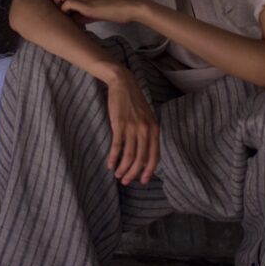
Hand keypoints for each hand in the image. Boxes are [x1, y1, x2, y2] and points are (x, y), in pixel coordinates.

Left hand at [48, 0, 141, 24]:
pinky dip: (66, 11)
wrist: (129, 8)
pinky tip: (72, 18)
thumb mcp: (95, 11)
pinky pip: (69, 3)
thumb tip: (73, 19)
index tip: (58, 6)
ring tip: (62, 13)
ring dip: (58, 1)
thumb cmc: (115, 10)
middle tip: (57, 9)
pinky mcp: (88, 5)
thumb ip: (83, 13)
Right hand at [105, 68, 160, 185]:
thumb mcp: (147, 117)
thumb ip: (149, 134)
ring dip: (122, 168)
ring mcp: (133, 127)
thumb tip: (146, 155)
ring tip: (117, 175)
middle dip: (133, 173)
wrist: (123, 84)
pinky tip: (109, 164)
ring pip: (129, 155)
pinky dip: (113, 158)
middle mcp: (146, 130)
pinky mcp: (119, 124)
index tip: (143, 181)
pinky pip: (117, 146)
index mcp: (155, 129)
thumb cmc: (135, 102)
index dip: (149, 171)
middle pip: (141, 159)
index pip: (154, 156)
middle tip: (126, 181)